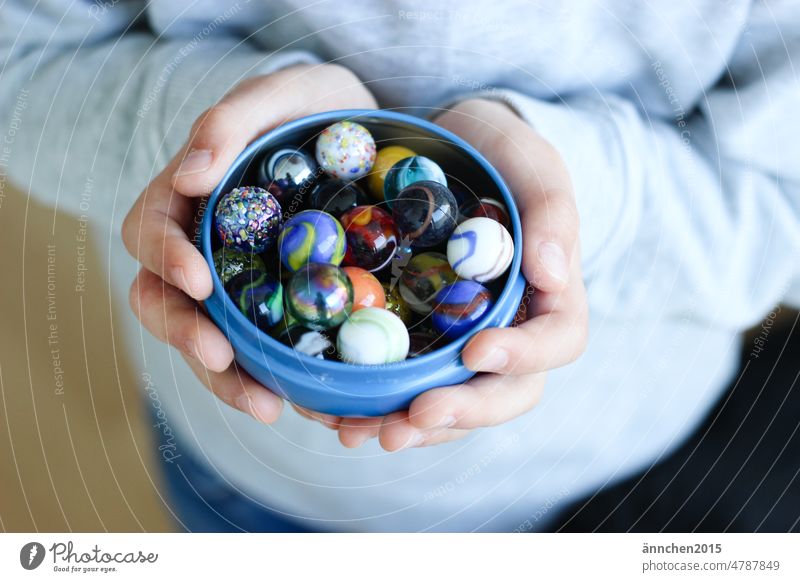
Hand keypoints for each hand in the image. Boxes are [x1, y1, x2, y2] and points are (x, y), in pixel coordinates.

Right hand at [122, 64, 376, 422]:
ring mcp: (237, 280)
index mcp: (187, 196)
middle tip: (220, 357)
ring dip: (227, 376)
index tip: (198, 280)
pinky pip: (261, 347)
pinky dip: (274, 376)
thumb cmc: (315, 108)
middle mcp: (202, 245)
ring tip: (266, 406)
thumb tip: (191, 175)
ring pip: (209, 336)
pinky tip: (302, 397)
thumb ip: (232, 120)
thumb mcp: (284, 95)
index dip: (164, 259)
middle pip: (164, 299)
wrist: (364, 136)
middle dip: (185, 334)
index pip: (149, 231)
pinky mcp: (276, 304)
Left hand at [306, 98, 587, 449]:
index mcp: (549, 295)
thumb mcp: (530, 162)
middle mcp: (511, 329)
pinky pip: (404, 384)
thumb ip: (551, 209)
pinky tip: (330, 408)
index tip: (476, 350)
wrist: (448, 149)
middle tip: (409, 419)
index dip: (522, 356)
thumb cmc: (498, 153)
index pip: (557, 340)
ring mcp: (462, 340)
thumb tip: (553, 274)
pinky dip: (371, 402)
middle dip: (458, 413)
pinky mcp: (418, 340)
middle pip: (502, 393)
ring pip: (450, 402)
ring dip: (408, 425)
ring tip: (356, 431)